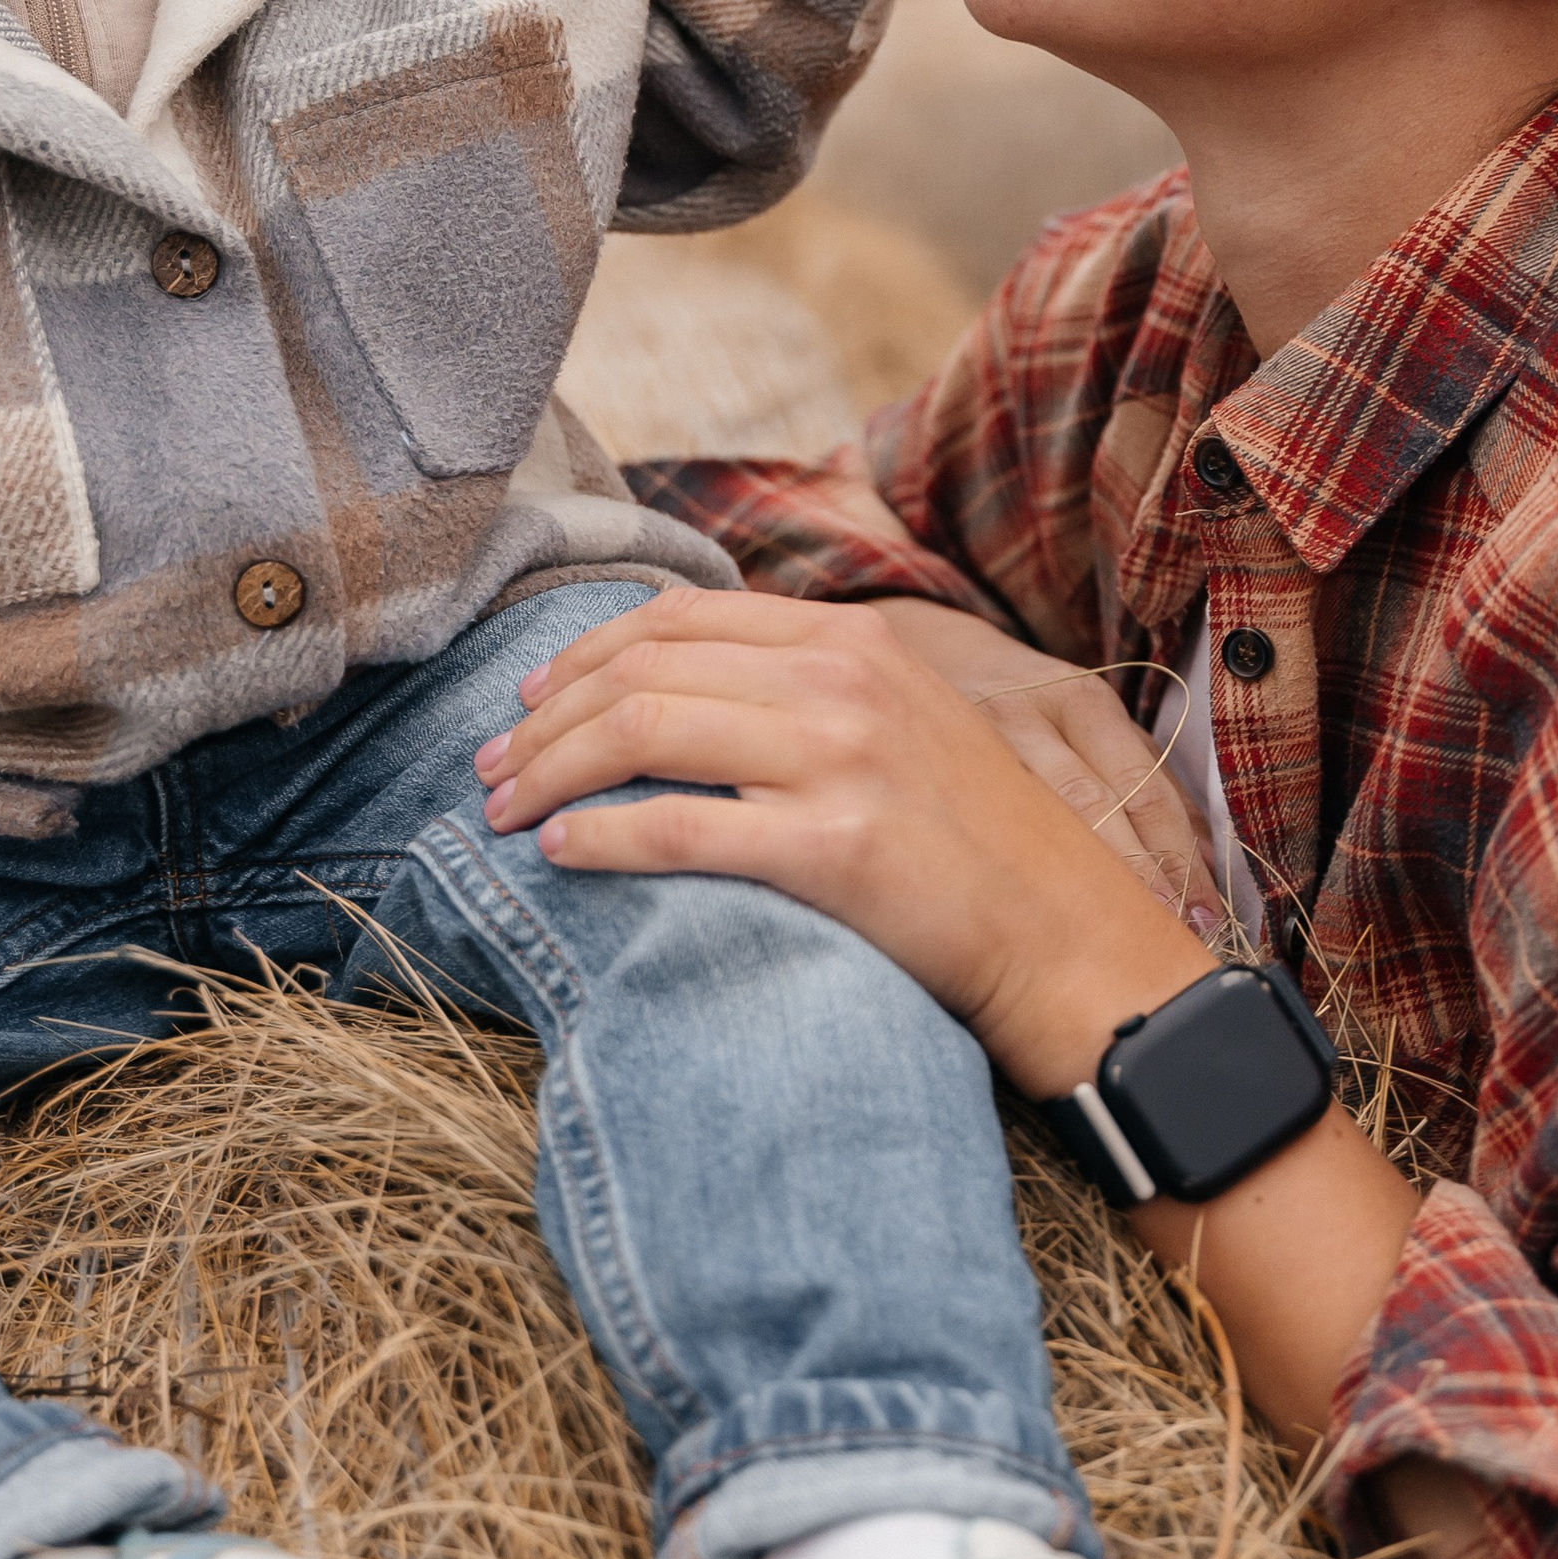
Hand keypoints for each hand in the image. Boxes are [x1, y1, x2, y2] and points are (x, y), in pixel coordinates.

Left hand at [472, 586, 1209, 1089]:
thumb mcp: (902, 724)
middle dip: (543, 720)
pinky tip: (560, 853)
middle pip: (642, 670)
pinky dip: (598, 835)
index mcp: (852, 640)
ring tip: (502, 814)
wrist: (1068, 938)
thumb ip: (805, 688)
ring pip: (641, 733)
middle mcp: (842, 682)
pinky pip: (677, 826)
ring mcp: (839, 759)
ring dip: (550, 773)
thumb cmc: (972, 846)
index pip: (678, 620)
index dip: (582, 656)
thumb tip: (675, 684)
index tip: (527, 704)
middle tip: (489, 769)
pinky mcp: (833, 846)